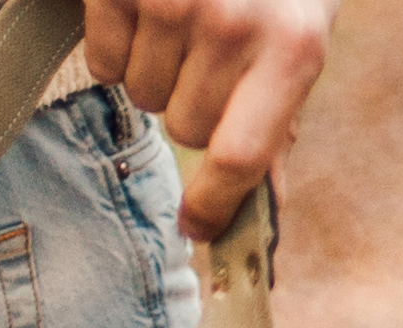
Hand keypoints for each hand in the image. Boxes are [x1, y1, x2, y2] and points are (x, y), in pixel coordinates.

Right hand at [85, 0, 335, 240]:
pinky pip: (103, 59)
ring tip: (178, 24)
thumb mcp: (298, 39)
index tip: (195, 230)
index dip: (214, 203)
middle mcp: (234, 27)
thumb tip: (265, 215)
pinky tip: (143, 10)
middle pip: (184, 128)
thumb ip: (279, 122)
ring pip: (141, 95)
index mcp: (293, 50)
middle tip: (205, 59)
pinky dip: (116, 44)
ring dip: (154, 71)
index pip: (243, 156)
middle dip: (189, 106)